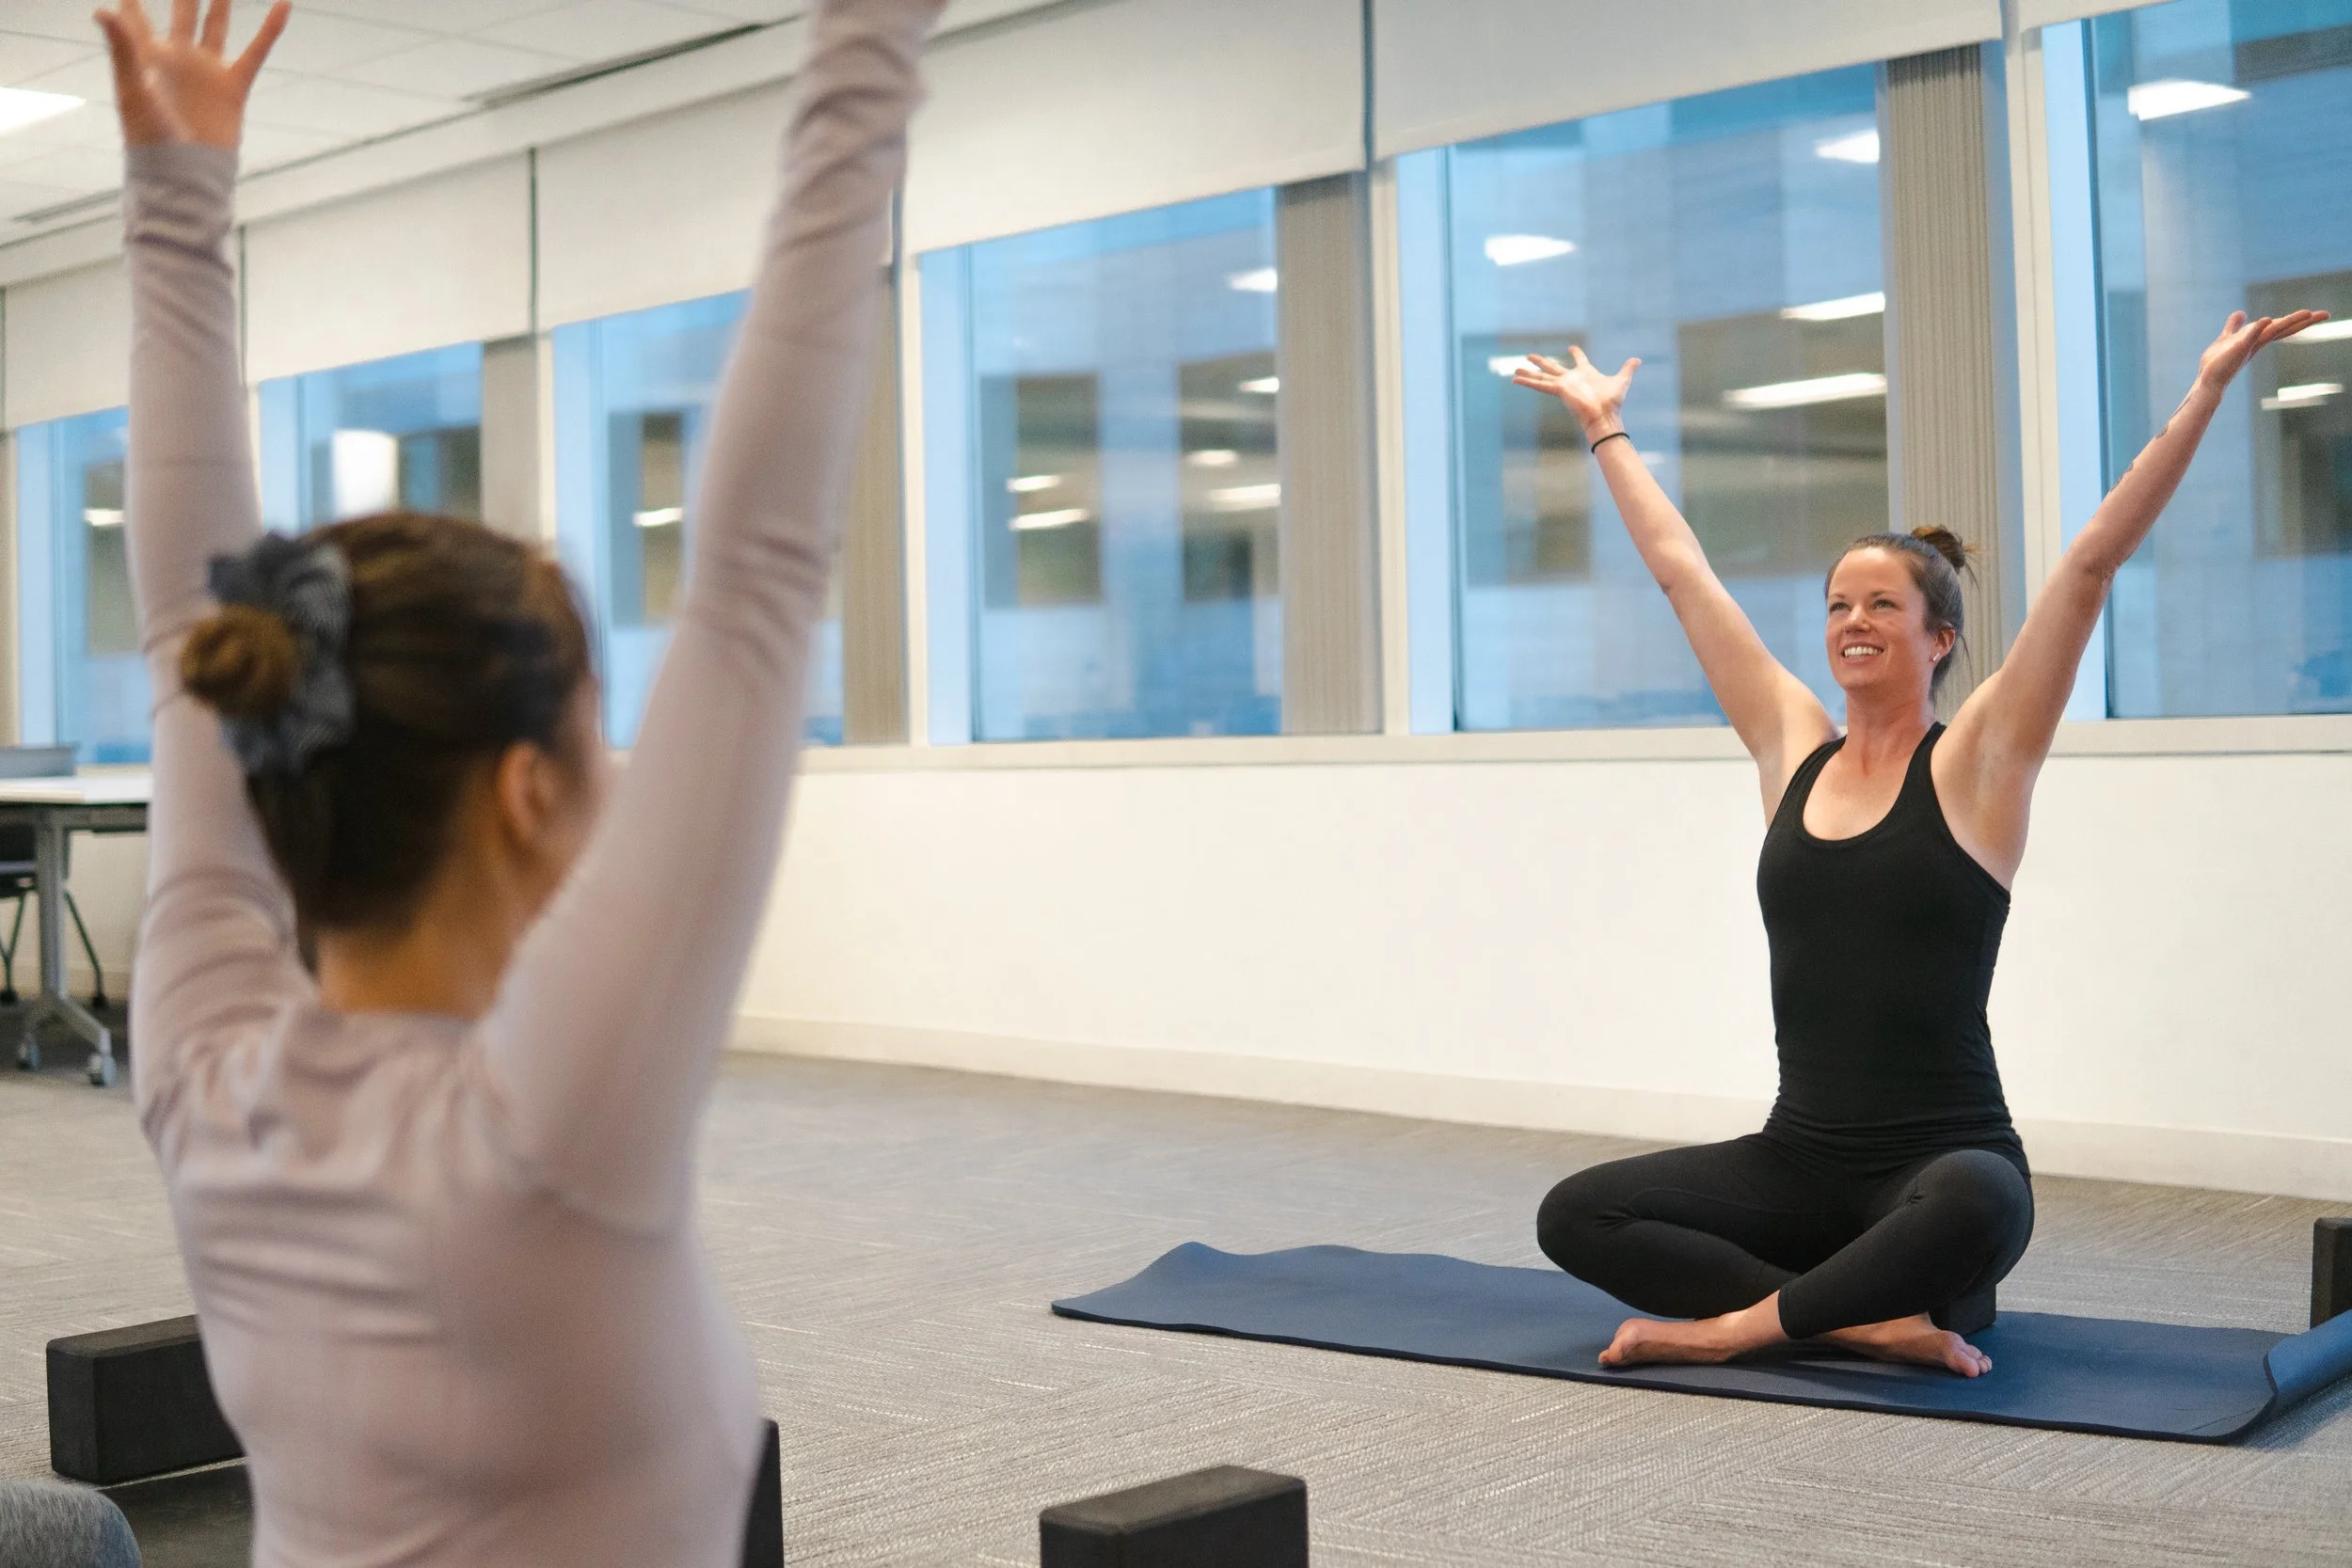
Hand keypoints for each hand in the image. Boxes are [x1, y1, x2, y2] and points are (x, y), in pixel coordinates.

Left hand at [94, 0, 288, 150]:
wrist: (185, 172)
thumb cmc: (149, 134)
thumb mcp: (132, 87)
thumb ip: (122, 46)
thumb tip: (103, 9)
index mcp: (146, 53)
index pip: (135, 10)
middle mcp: (177, 55)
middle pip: (183, 7)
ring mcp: (206, 69)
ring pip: (216, 22)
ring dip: (221, 0)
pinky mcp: (232, 86)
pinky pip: (255, 51)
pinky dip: (270, 29)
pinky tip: (283, 4)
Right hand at [1512, 346, 1640, 441]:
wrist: (1604, 416)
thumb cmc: (1612, 401)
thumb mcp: (1621, 380)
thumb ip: (1627, 369)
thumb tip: (1637, 360)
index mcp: (1585, 374)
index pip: (1579, 360)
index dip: (1576, 353)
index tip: (1572, 347)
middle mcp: (1572, 379)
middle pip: (1553, 367)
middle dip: (1541, 362)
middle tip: (1529, 355)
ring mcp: (1563, 385)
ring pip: (1542, 376)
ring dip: (1528, 373)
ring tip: (1514, 369)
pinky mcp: (1558, 390)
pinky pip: (1540, 385)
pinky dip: (1527, 382)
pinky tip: (1515, 379)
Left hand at [2196, 308, 2331, 390]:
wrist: (2208, 379)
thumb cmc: (2218, 362)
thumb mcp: (2228, 337)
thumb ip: (2235, 325)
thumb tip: (2241, 313)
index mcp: (2257, 338)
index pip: (2279, 327)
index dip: (2296, 320)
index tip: (2314, 313)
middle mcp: (2257, 342)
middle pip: (2283, 328)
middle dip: (2303, 321)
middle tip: (2325, 314)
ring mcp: (2249, 346)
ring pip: (2272, 331)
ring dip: (2289, 321)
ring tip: (2307, 313)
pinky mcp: (2238, 349)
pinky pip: (2249, 337)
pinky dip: (2257, 328)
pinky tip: (2266, 319)